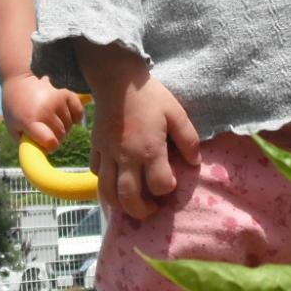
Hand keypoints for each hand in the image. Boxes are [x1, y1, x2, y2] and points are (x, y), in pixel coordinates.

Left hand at [1, 73, 83, 150]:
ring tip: (52, 121)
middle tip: (47, 132)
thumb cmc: (15, 108)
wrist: (19, 80)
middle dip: (55, 137)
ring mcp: (57, 100)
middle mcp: (45, 110)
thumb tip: (43, 156)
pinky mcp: (66, 93)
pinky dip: (75, 117)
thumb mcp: (14, 127)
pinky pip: (78, 112)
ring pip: (69, 125)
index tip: (47, 144)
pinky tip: (66, 116)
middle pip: (61, 135)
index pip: (50, 141)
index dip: (51, 146)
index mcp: (30, 120)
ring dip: (63, 127)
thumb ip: (26, 143)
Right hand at [90, 68, 200, 219]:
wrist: (117, 79)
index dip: (167, 189)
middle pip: (129, 198)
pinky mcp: (95, 147)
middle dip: (142, 210)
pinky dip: (105, 182)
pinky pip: (96, 173)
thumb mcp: (177, 113)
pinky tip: (116, 178)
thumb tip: (194, 163)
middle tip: (152, 208)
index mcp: (149, 150)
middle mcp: (126, 157)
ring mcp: (107, 154)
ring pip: (107, 192)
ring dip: (120, 203)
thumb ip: (188, 140)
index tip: (171, 182)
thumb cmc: (150, 96)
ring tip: (131, 201)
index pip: (159, 184)